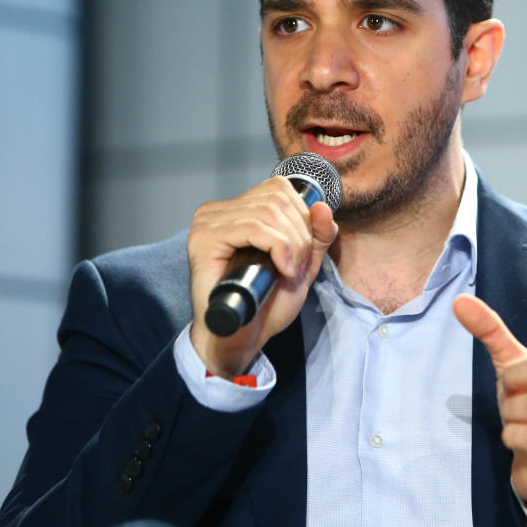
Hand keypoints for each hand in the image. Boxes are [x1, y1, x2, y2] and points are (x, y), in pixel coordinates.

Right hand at [188, 176, 337, 377]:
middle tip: (296, 267)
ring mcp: (208, 222)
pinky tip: (281, 269)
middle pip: (277, 199)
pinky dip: (278, 247)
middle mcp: (217, 210)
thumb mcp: (302, 264)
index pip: (279, 189)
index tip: (302, 251)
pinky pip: (254, 228)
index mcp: (237, 210)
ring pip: (268, 212)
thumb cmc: (266, 303)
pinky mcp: (205, 238)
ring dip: (292, 244)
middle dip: (300, 234)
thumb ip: (317, 235)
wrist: (243, 337)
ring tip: (289, 271)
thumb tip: (322, 206)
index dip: (301, 217)